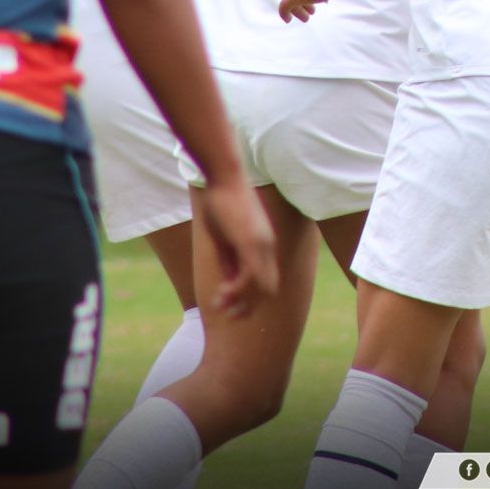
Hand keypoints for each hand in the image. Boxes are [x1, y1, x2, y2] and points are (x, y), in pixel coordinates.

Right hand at [199, 176, 277, 318]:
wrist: (223, 174)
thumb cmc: (220, 199)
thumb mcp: (223, 235)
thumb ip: (228, 258)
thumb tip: (228, 282)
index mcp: (263, 245)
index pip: (264, 281)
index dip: (249, 297)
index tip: (227, 303)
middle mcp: (267, 247)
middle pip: (269, 289)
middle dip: (249, 306)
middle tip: (228, 314)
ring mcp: (262, 245)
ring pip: (263, 287)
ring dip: (243, 302)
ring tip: (221, 307)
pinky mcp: (251, 242)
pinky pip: (251, 276)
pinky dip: (238, 290)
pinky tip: (222, 294)